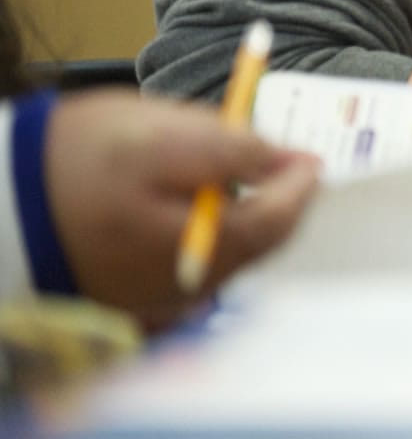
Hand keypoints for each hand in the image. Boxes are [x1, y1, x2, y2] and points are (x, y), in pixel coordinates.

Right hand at [42, 90, 319, 329]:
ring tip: (235, 178)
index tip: (310, 156)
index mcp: (193, 251)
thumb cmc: (74, 162)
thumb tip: (288, 161)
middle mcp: (181, 290)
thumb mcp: (157, 138)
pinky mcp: (132, 299)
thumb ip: (231, 150)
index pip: (276, 223)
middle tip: (281, 164)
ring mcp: (155, 300)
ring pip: (224, 255)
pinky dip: (204, 234)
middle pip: (255, 245)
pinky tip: (192, 205)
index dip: (300, 186)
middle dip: (274, 203)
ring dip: (240, 218)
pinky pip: (189, 265)